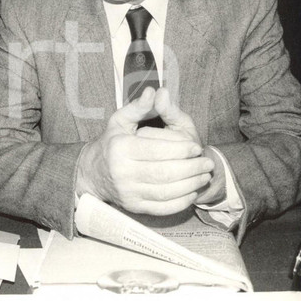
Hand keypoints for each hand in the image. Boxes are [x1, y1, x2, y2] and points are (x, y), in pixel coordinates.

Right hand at [76, 87, 213, 215]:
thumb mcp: (120, 121)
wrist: (93, 173)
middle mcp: (123, 172)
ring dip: (191, 184)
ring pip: (167, 192)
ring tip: (204, 175)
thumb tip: (156, 92)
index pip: (157, 150)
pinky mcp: (134, 207)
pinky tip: (191, 191)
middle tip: (207, 162)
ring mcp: (128, 192)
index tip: (196, 147)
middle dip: (191, 168)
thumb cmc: (112, 143)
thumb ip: (140, 106)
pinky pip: (163, 208)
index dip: (181, 149)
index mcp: (121, 148)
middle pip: (165, 173)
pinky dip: (181, 201)